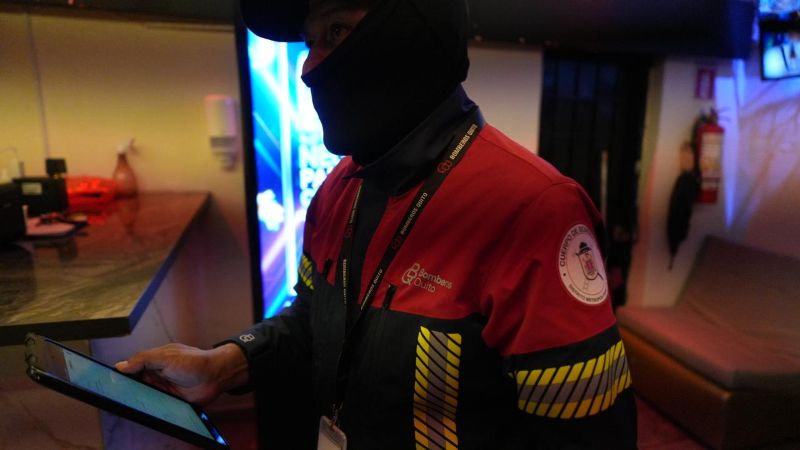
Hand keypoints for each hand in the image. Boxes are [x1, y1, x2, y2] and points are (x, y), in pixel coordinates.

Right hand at [115, 343, 248, 405]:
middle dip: (126, 390)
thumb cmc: (194, 361)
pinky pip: (154, 407)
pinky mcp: (168, 403)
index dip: (120, 375)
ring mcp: (161, 390)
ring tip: (128, 403)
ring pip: (142, 397)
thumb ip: (143, 360)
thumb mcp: (166, 356)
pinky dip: (149, 409)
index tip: (108, 381)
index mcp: (153, 363)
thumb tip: (120, 366)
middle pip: (134, 385)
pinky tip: (143, 411)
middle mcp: (155, 377)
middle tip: (115, 395)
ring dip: (137, 400)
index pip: (130, 369)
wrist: (216, 375)